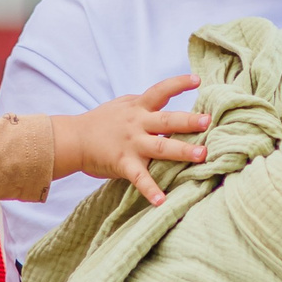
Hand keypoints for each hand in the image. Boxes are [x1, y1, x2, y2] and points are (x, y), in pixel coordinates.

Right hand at [50, 74, 209, 206]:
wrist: (74, 139)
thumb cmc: (101, 122)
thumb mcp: (123, 106)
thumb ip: (145, 104)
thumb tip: (168, 97)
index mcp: (138, 108)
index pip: (160, 91)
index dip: (178, 84)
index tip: (197, 81)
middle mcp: (137, 124)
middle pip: (166, 120)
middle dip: (188, 121)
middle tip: (208, 122)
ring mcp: (131, 144)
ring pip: (160, 147)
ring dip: (182, 151)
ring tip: (202, 156)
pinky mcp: (123, 163)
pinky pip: (139, 178)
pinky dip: (150, 190)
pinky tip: (162, 201)